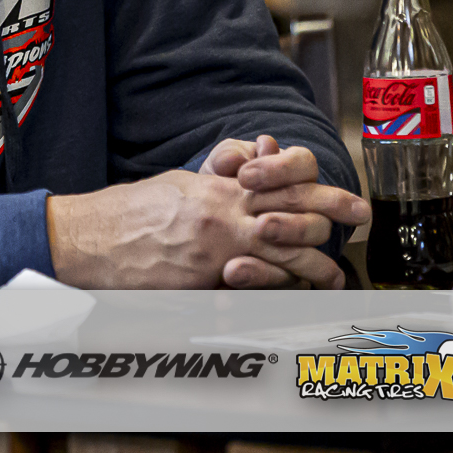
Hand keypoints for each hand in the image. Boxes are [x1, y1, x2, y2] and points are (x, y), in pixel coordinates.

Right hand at [46, 158, 367, 289]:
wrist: (91, 238)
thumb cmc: (131, 212)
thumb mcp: (180, 182)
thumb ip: (220, 177)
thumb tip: (255, 160)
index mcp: (219, 187)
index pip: (283, 179)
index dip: (324, 188)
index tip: (350, 199)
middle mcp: (224, 212)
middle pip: (296, 211)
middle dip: (334, 217)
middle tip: (361, 222)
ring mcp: (217, 246)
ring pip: (286, 251)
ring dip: (317, 262)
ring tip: (335, 273)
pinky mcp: (204, 277)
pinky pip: (256, 281)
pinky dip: (281, 286)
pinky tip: (298, 292)